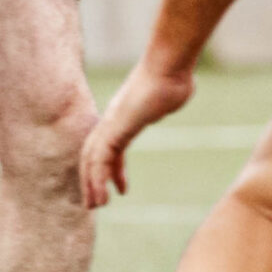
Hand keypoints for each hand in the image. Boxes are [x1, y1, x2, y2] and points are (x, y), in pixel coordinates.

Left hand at [79, 59, 195, 208]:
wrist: (169, 66)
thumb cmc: (174, 75)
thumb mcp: (172, 91)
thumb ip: (170, 96)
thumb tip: (179, 89)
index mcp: (124, 116)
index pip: (110, 147)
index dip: (112, 169)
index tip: (120, 188)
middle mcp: (112, 120)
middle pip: (93, 153)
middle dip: (92, 179)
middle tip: (96, 203)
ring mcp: (111, 123)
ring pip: (91, 158)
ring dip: (91, 184)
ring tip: (97, 206)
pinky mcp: (114, 128)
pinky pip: (100, 159)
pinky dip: (98, 179)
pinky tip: (105, 195)